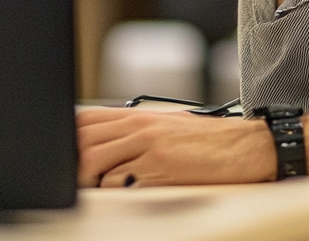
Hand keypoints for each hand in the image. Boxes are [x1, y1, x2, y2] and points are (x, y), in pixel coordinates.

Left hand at [76, 107, 275, 187]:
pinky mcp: (158, 167)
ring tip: (101, 188)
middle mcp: (140, 126)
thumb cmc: (206, 142)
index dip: (67, 138)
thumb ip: (133, 133)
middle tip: (81, 180)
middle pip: (82, 141)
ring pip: (92, 163)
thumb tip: (98, 146)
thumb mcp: (167, 127)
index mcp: (139, 116)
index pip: (85, 119)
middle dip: (72, 165)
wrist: (243, 147)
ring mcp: (148, 146)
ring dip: (88, 181)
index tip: (65, 156)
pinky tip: (129, 193)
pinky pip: (117, 184)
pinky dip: (114, 193)